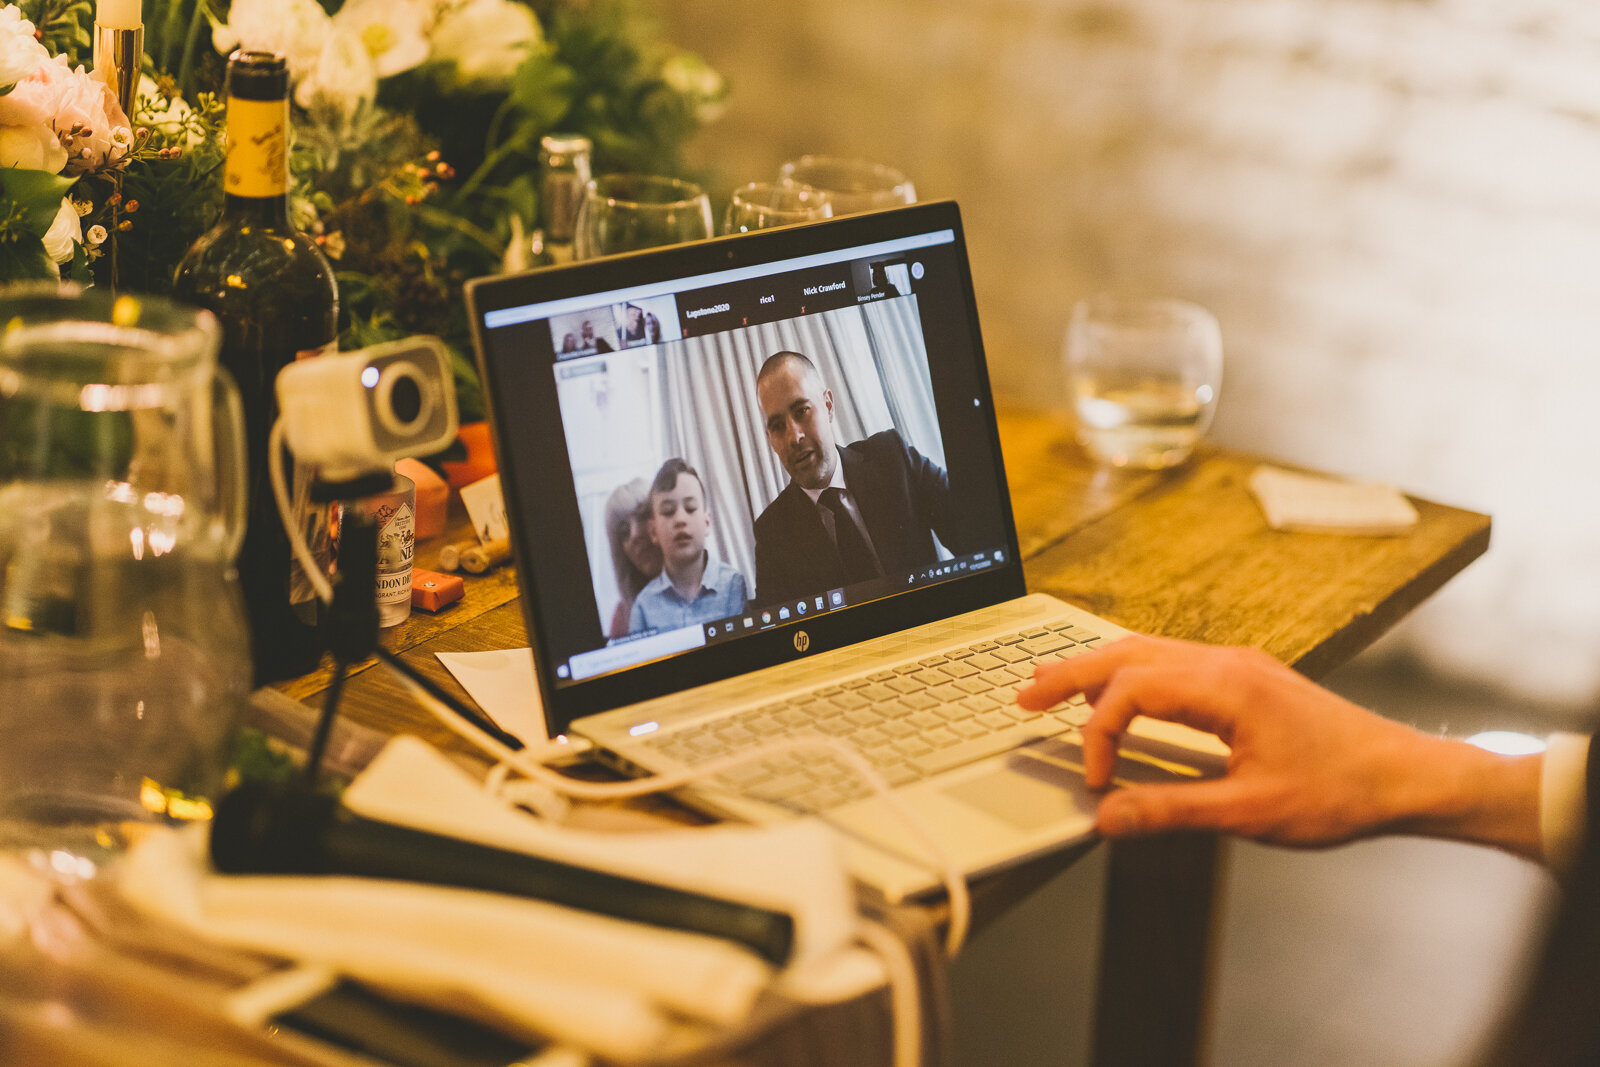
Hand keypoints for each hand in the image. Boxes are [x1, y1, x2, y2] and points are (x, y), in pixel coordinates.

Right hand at [1016, 635, 1541, 857]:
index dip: (1098, 733)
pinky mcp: (1246, 677)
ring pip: (1147, 651)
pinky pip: (1171, 661)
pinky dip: (1130, 673)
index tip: (1094, 779)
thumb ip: (1171, 811)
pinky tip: (1116, 693)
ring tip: (1051, 688)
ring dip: (1096, 670)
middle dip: (1069, 674)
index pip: (1132, 690)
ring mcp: (1237, 665)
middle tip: (1023, 698)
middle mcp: (1227, 663)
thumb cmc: (1341, 791)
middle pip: (1127, 654)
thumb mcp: (1251, 812)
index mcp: (1226, 685)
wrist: (1406, 776)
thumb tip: (1108, 817)